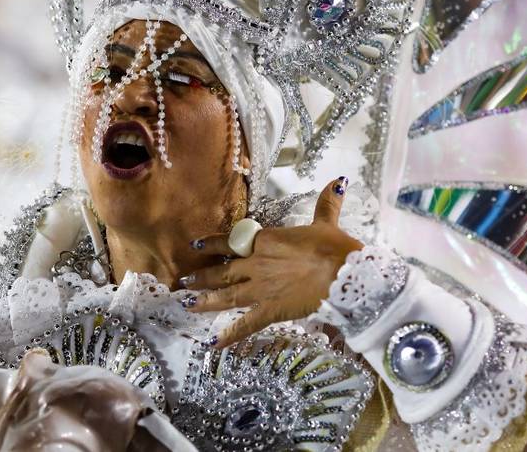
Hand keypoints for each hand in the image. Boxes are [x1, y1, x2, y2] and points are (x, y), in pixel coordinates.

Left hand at [182, 177, 362, 347]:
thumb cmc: (335, 247)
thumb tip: (338, 183)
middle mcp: (256, 264)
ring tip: (187, 304)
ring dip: (205, 300)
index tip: (195, 246)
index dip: (211, 244)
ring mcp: (260, 288)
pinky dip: (229, 334)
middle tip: (182, 282)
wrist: (343, 272)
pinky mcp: (269, 310)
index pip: (231, 241)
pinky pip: (245, 324)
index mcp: (266, 241)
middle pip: (222, 271)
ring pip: (226, 295)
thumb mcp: (326, 223)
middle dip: (202, 277)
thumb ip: (326, 205)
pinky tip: (213, 343)